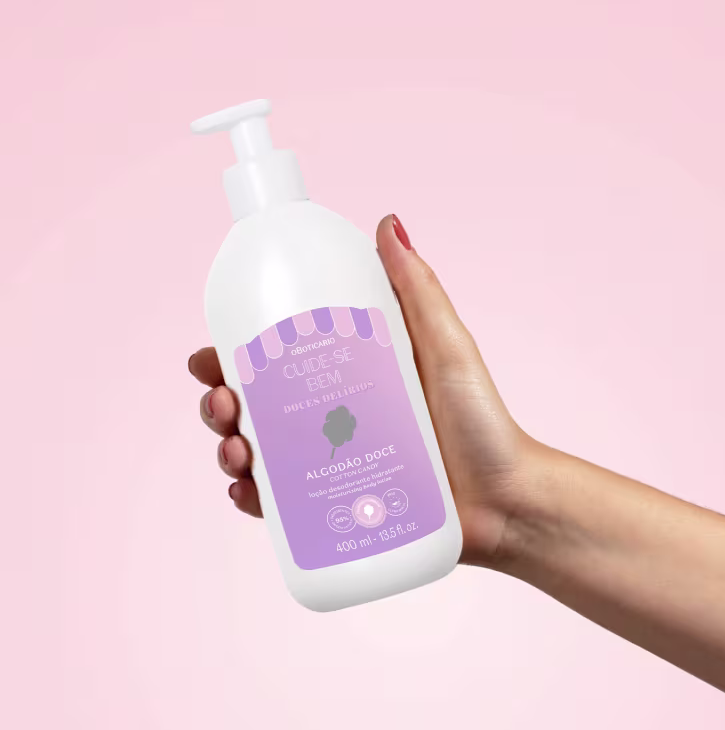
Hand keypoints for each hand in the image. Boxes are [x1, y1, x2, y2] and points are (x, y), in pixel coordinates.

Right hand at [188, 214, 552, 565]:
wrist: (506, 502)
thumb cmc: (483, 424)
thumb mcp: (447, 347)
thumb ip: (418, 289)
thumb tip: (387, 223)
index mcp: (349, 374)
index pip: (276, 358)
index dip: (233, 355)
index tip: (213, 353)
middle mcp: (333, 418)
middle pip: (256, 405)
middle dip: (220, 403)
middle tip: (224, 404)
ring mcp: (332, 465)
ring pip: (260, 454)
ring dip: (229, 448)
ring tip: (237, 450)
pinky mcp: (338, 506)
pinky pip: (282, 505)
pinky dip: (253, 498)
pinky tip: (248, 492)